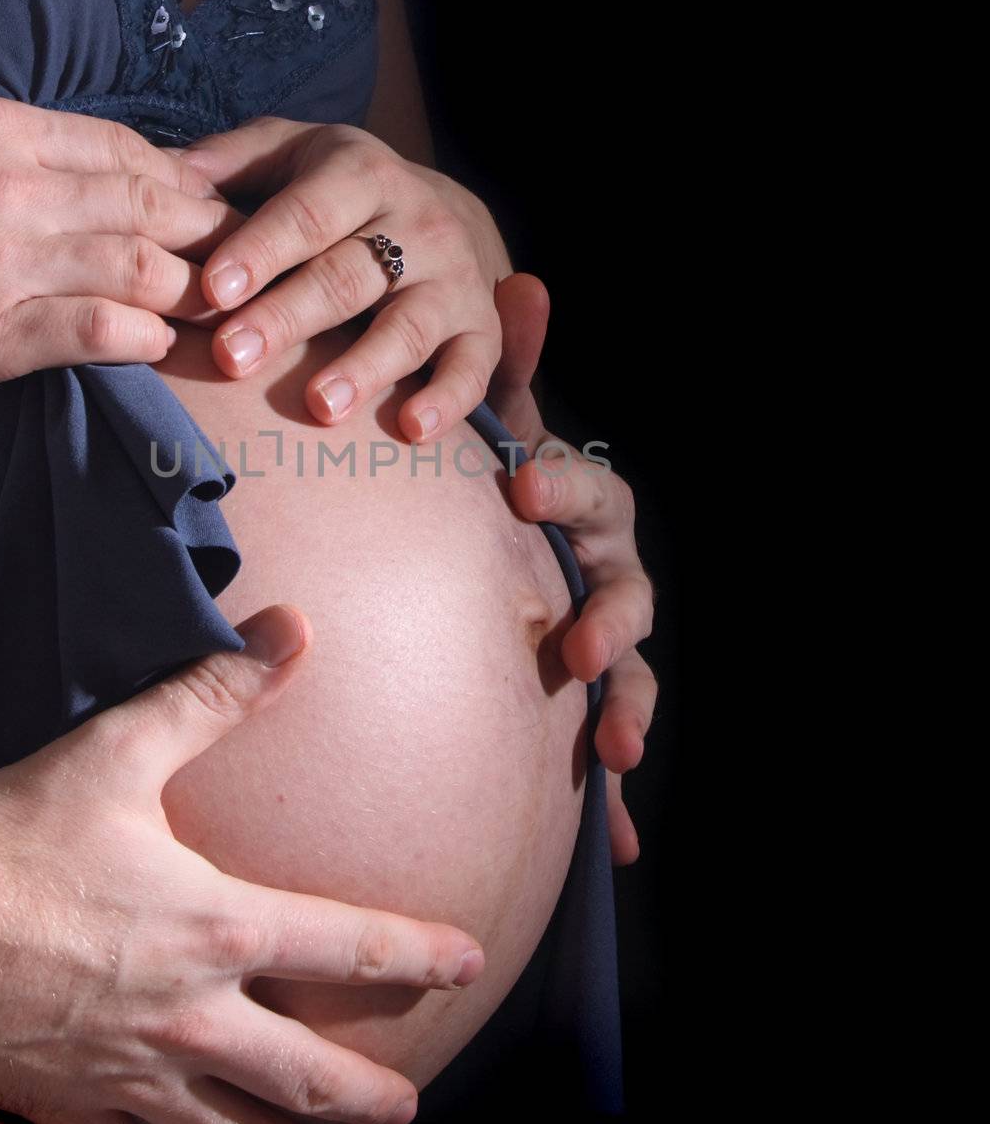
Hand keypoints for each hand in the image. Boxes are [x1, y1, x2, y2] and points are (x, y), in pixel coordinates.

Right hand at [0, 93, 243, 414]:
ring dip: (190, 290)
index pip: (124, 147)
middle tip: (239, 257)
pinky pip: (104, 331)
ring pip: (141, 267)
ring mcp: (0, 264)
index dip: (182, 178)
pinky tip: (158, 341)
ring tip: (213, 306)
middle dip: (208, 232)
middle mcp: (4, 188)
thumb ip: (3, 140)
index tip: (207, 203)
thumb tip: (88, 154)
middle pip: (150, 204)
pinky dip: (146, 337)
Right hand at [0, 605, 485, 1123]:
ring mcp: (132, 1073)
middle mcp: (192, 1016)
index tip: (468, 965)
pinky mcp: (70, 1107)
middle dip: (365, 1098)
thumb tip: (294, 631)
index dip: (417, 955)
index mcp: (218, 929)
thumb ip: (215, 693)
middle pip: (305, 1074)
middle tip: (406, 1113)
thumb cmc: (15, 840)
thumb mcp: (121, 749)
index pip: (347, 945)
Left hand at [175, 116, 514, 442]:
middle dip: (288, 318)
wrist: (448, 211)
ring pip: (407, 325)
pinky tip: (412, 429)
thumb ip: (230, 160)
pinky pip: (473, 369)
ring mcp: (454, 278)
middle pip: (346, 275)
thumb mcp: (293, 153)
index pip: (304, 214)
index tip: (214, 289)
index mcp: (360, 173)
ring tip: (318, 405)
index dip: (259, 250)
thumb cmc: (339, 193)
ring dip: (365, 367)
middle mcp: (416, 222)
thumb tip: (160, 170)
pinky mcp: (482, 329)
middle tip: (232, 357)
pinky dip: (448, 401)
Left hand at [488, 274, 657, 865]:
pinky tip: (621, 844)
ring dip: (631, 705)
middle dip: (614, 612)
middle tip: (582, 637)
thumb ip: (508, 366)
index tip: (522, 482)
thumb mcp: (493, 428)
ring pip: (635, 667)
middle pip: (629, 585)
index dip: (567, 486)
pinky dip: (618, 789)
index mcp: (579, 504)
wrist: (489, 548)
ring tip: (616, 745)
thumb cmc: (491, 485)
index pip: (590, 489)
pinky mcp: (588, 694)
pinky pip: (609, 736)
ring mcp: (601, 632)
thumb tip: (521, 279)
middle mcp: (602, 568)